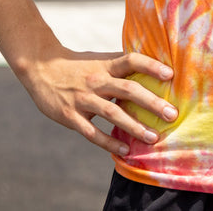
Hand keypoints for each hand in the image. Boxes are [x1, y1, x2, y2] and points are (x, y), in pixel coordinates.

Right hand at [18, 49, 176, 156]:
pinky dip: (109, 143)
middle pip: (128, 89)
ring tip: (153, 138)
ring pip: (112, 112)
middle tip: (172, 114)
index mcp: (105, 65)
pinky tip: (125, 151)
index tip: (171, 75)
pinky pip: (92, 132)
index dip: (151, 66)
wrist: (40, 68)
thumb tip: (153, 69)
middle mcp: (97, 80)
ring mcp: (83, 98)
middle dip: (151, 102)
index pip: (131, 60)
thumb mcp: (99, 60)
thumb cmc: (77, 66)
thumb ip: (121, 66)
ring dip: (134, 126)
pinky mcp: (70, 115)